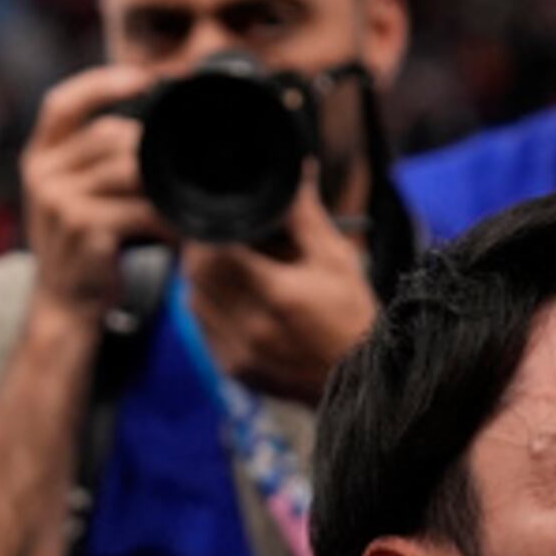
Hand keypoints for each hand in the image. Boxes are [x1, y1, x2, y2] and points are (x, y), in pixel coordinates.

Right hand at [19, 63, 166, 320]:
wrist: (64, 305)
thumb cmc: (82, 246)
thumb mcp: (74, 195)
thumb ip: (95, 160)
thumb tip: (153, 127)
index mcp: (39, 158)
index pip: (62, 105)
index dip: (100, 84)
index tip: (142, 77)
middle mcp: (43, 175)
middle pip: (108, 135)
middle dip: (149, 148)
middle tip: (181, 168)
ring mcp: (61, 203)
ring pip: (129, 171)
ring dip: (164, 187)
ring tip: (185, 203)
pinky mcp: (85, 231)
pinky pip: (140, 211)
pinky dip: (166, 220)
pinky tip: (178, 230)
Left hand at [182, 175, 381, 402]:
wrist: (361, 382)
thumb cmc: (353, 318)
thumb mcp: (337, 260)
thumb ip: (305, 216)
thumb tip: (296, 172)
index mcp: (278, 296)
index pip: (217, 251)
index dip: (211, 229)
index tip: (219, 216)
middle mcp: (252, 327)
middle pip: (198, 275)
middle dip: (202, 250)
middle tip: (217, 235)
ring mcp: (240, 352)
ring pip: (194, 301)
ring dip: (202, 278)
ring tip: (228, 265)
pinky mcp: (235, 369)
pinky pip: (203, 329)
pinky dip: (209, 308)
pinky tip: (233, 299)